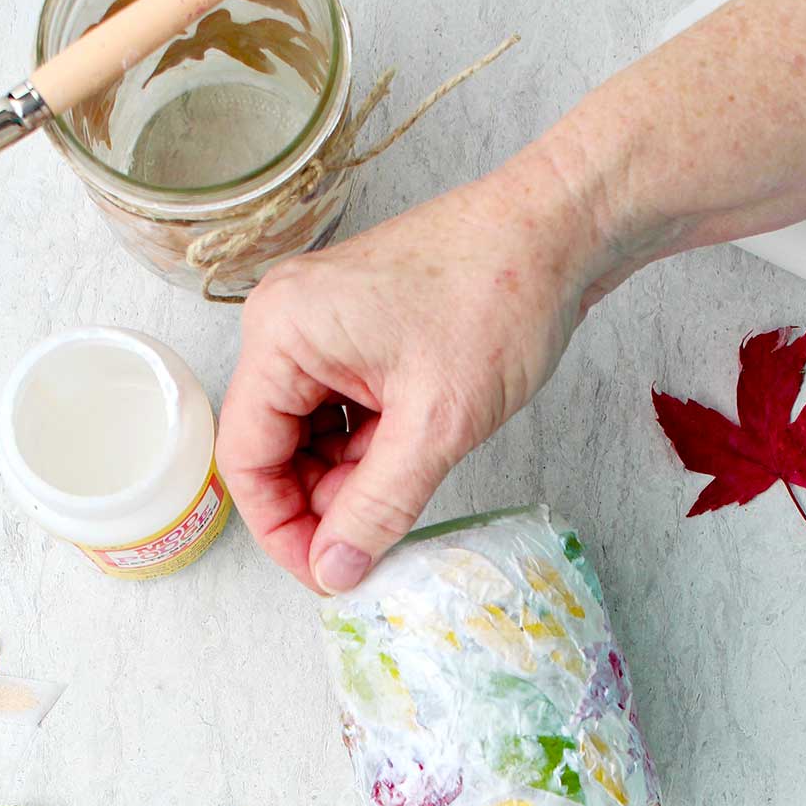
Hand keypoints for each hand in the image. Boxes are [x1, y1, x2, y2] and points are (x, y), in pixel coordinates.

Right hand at [216, 154, 599, 591]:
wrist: (560, 230)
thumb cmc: (499, 300)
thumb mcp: (436, 424)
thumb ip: (377, 506)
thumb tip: (333, 572)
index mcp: (282, 333)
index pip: (245, 457)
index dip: (280, 529)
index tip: (325, 576)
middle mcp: (287, 323)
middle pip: (275, 447)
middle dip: (320, 505)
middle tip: (370, 548)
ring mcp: (322, 324)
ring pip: (312, 435)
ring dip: (349, 480)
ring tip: (403, 497)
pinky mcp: (359, 330)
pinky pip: (343, 409)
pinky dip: (370, 449)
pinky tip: (410, 462)